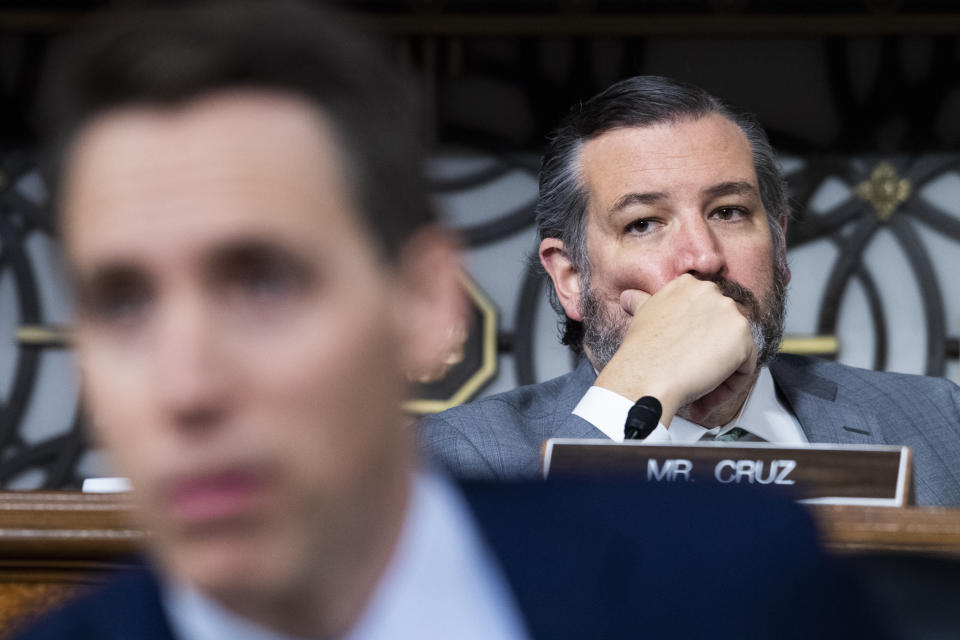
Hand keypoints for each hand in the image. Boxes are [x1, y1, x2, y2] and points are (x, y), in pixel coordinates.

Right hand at [592, 274, 756, 425]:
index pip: (707, 314)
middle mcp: (711, 291)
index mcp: (688, 284)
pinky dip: (731, 386)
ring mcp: (729, 311)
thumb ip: (642, 302)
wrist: (645, 374)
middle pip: (724, 331)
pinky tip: (708, 393)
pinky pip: (746, 367)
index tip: (683, 356)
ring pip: (737, 350)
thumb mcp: (641, 316)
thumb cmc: (641, 351)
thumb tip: (628, 297)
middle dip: (710, 356)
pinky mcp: (742, 335)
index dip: (696, 340)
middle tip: (691, 375)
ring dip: (720, 374)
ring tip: (698, 391)